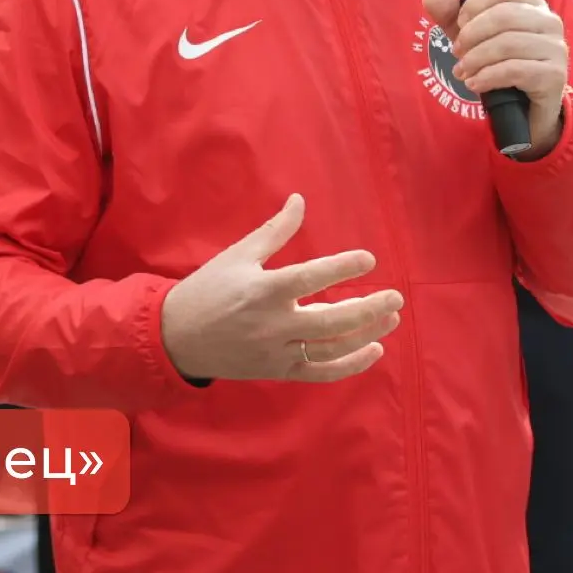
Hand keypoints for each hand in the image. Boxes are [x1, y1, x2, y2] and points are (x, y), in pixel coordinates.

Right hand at [160, 194, 404, 383]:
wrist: (176, 337)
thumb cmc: (208, 289)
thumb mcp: (238, 255)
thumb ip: (275, 230)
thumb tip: (300, 200)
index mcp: (264, 290)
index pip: (312, 278)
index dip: (344, 267)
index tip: (370, 259)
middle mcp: (274, 324)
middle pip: (332, 321)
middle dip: (369, 309)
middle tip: (396, 297)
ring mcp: (277, 351)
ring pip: (331, 348)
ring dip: (366, 335)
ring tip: (391, 319)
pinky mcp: (278, 370)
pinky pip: (320, 372)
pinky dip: (349, 365)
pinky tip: (373, 351)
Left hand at [422, 0, 568, 157]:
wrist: (526, 111)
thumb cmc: (501, 65)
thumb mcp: (473, 39)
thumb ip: (452, 17)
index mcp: (531, 3)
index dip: (475, 2)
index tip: (460, 24)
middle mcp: (549, 20)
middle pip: (503, 15)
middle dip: (471, 36)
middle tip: (456, 53)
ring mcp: (555, 48)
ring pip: (508, 43)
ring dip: (476, 59)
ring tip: (461, 73)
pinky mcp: (554, 75)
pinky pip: (515, 70)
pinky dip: (487, 77)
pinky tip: (474, 84)